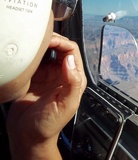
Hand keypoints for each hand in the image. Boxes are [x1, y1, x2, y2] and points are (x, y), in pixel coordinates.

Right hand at [7, 33, 86, 159]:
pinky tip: (25, 54)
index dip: (62, 43)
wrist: (28, 136)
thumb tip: (70, 60)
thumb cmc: (49, 125)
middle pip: (60, 48)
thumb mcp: (65, 104)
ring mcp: (47, 75)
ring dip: (40, 45)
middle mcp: (62, 73)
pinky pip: (33, 60)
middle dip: (51, 40)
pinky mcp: (34, 78)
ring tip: (32, 42)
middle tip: (38, 38)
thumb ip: (72, 82)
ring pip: (46, 52)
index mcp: (74, 78)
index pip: (72, 51)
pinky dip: (30, 55)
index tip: (50, 40)